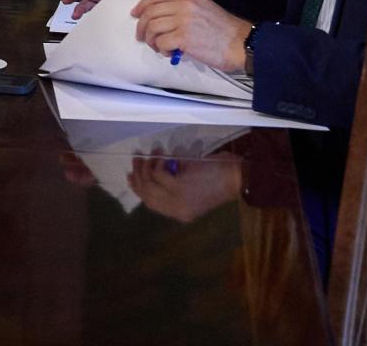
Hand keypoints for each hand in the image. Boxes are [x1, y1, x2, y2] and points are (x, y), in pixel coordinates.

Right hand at [128, 155, 242, 222]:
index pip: (150, 203)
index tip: (130, 176)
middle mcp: (176, 210)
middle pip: (146, 194)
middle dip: (139, 175)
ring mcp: (177, 199)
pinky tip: (164, 153)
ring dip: (147, 165)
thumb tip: (145, 175)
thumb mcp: (192, 188)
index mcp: (180, 214)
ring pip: (149, 183)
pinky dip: (158, 161)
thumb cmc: (216, 180)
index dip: (138, 189)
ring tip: (153, 153)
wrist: (236, 178)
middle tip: (137, 159)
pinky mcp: (179, 186)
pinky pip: (158, 173)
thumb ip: (171, 186)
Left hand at [130, 0, 250, 71]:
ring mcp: (184, 20)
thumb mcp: (203, 8)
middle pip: (150, 12)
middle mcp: (185, 4)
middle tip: (142, 37)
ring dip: (151, 40)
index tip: (135, 14)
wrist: (241, 44)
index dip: (142, 5)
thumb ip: (183, 7)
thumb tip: (160, 16)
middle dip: (142, 26)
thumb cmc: (223, 30)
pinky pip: (160, 42)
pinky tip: (170, 52)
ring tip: (159, 47)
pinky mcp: (184, 38)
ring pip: (152, 27)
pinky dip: (161, 49)